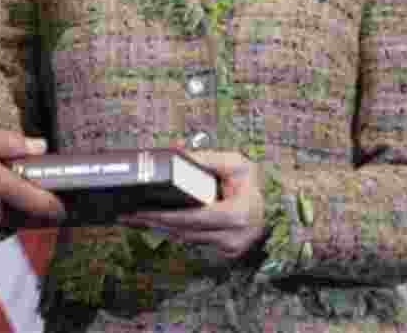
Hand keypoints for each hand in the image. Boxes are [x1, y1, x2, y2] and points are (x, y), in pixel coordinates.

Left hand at [117, 149, 265, 259]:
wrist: (280, 209)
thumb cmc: (255, 183)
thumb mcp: (237, 163)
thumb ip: (207, 159)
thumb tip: (176, 154)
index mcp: (237, 215)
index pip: (192, 218)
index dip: (164, 216)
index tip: (141, 211)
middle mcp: (233, 238)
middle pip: (183, 232)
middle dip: (153, 223)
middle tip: (125, 215)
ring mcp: (230, 249)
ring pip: (186, 239)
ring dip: (159, 228)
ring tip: (132, 219)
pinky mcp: (226, 253)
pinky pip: (194, 240)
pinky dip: (175, 231)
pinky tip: (154, 223)